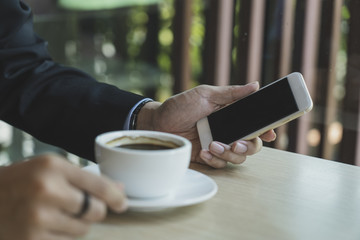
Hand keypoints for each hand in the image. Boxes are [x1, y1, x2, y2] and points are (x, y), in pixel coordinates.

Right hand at [0, 154, 126, 239]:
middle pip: (95, 210)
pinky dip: (62, 236)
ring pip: (83, 230)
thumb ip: (85, 178)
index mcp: (53, 166)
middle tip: (79, 206)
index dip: (116, 197)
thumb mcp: (51, 169)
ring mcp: (37, 217)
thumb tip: (120, 189)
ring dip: (77, 224)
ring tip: (56, 214)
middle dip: (94, 211)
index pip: (99, 185)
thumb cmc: (22, 181)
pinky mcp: (31, 239)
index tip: (122, 203)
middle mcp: (46, 190)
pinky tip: (46, 225)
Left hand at [137, 83, 275, 167]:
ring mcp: (218, 144)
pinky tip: (203, 152)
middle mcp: (227, 130)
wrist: (156, 123)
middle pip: (252, 143)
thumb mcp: (205, 95)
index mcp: (230, 114)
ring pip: (238, 156)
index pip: (254, 122)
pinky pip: (221, 164)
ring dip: (230, 153)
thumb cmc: (180, 106)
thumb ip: (230, 93)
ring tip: (213, 145)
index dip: (266, 129)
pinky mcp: (208, 156)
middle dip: (249, 146)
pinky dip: (215, 160)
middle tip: (237, 143)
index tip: (270, 133)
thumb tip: (255, 85)